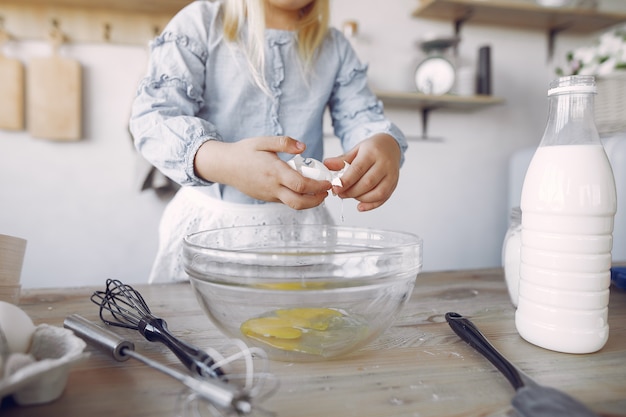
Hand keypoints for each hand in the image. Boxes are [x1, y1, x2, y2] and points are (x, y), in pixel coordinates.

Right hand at [194, 136, 331, 209]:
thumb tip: (303, 147)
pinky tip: (302, 190)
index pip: (300, 185)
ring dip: (309, 202)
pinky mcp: (266, 198)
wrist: (224, 166)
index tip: (327, 182)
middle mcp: (272, 187)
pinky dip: (297, 199)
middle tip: (326, 192)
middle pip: (299, 202)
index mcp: (274, 172)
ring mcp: (269, 195)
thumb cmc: (243, 152)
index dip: (317, 186)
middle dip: (317, 200)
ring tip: (318, 192)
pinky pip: (285, 201)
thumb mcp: (263, 141)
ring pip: (293, 205)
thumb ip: (284, 143)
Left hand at [324, 134, 401, 211]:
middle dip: (351, 192)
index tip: (335, 188)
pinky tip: (360, 206)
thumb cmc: (371, 149)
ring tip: (350, 195)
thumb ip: (341, 160)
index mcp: (372, 153)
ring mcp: (391, 175)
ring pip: (377, 193)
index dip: (345, 181)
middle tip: (340, 193)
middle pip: (367, 183)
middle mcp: (384, 164)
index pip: (358, 169)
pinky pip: (383, 198)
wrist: (390, 146)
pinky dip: (370, 205)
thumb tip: (327, 165)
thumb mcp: (355, 150)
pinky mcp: (394, 184)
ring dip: (360, 198)